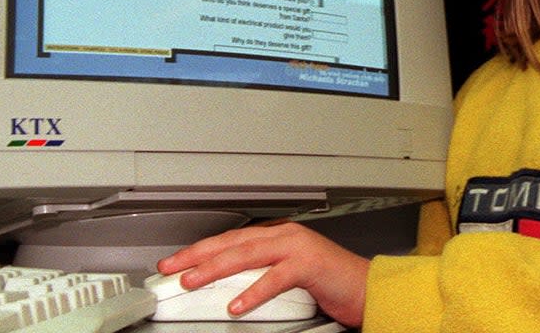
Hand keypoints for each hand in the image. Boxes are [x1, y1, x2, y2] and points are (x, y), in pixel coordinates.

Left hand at [157, 221, 368, 326]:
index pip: (229, 239)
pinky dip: (254, 291)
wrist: (369, 288)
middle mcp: (283, 235)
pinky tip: (236, 304)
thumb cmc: (329, 283)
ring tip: (191, 279)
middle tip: (171, 266)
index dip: (201, 250)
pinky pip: (275, 278)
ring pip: (246, 254)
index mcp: (276, 236)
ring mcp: (296, 247)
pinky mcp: (309, 264)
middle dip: (197, 254)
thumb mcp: (286, 277)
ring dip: (215, 268)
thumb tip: (227, 289)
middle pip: (231, 242)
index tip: (176, 262)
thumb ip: (260, 275)